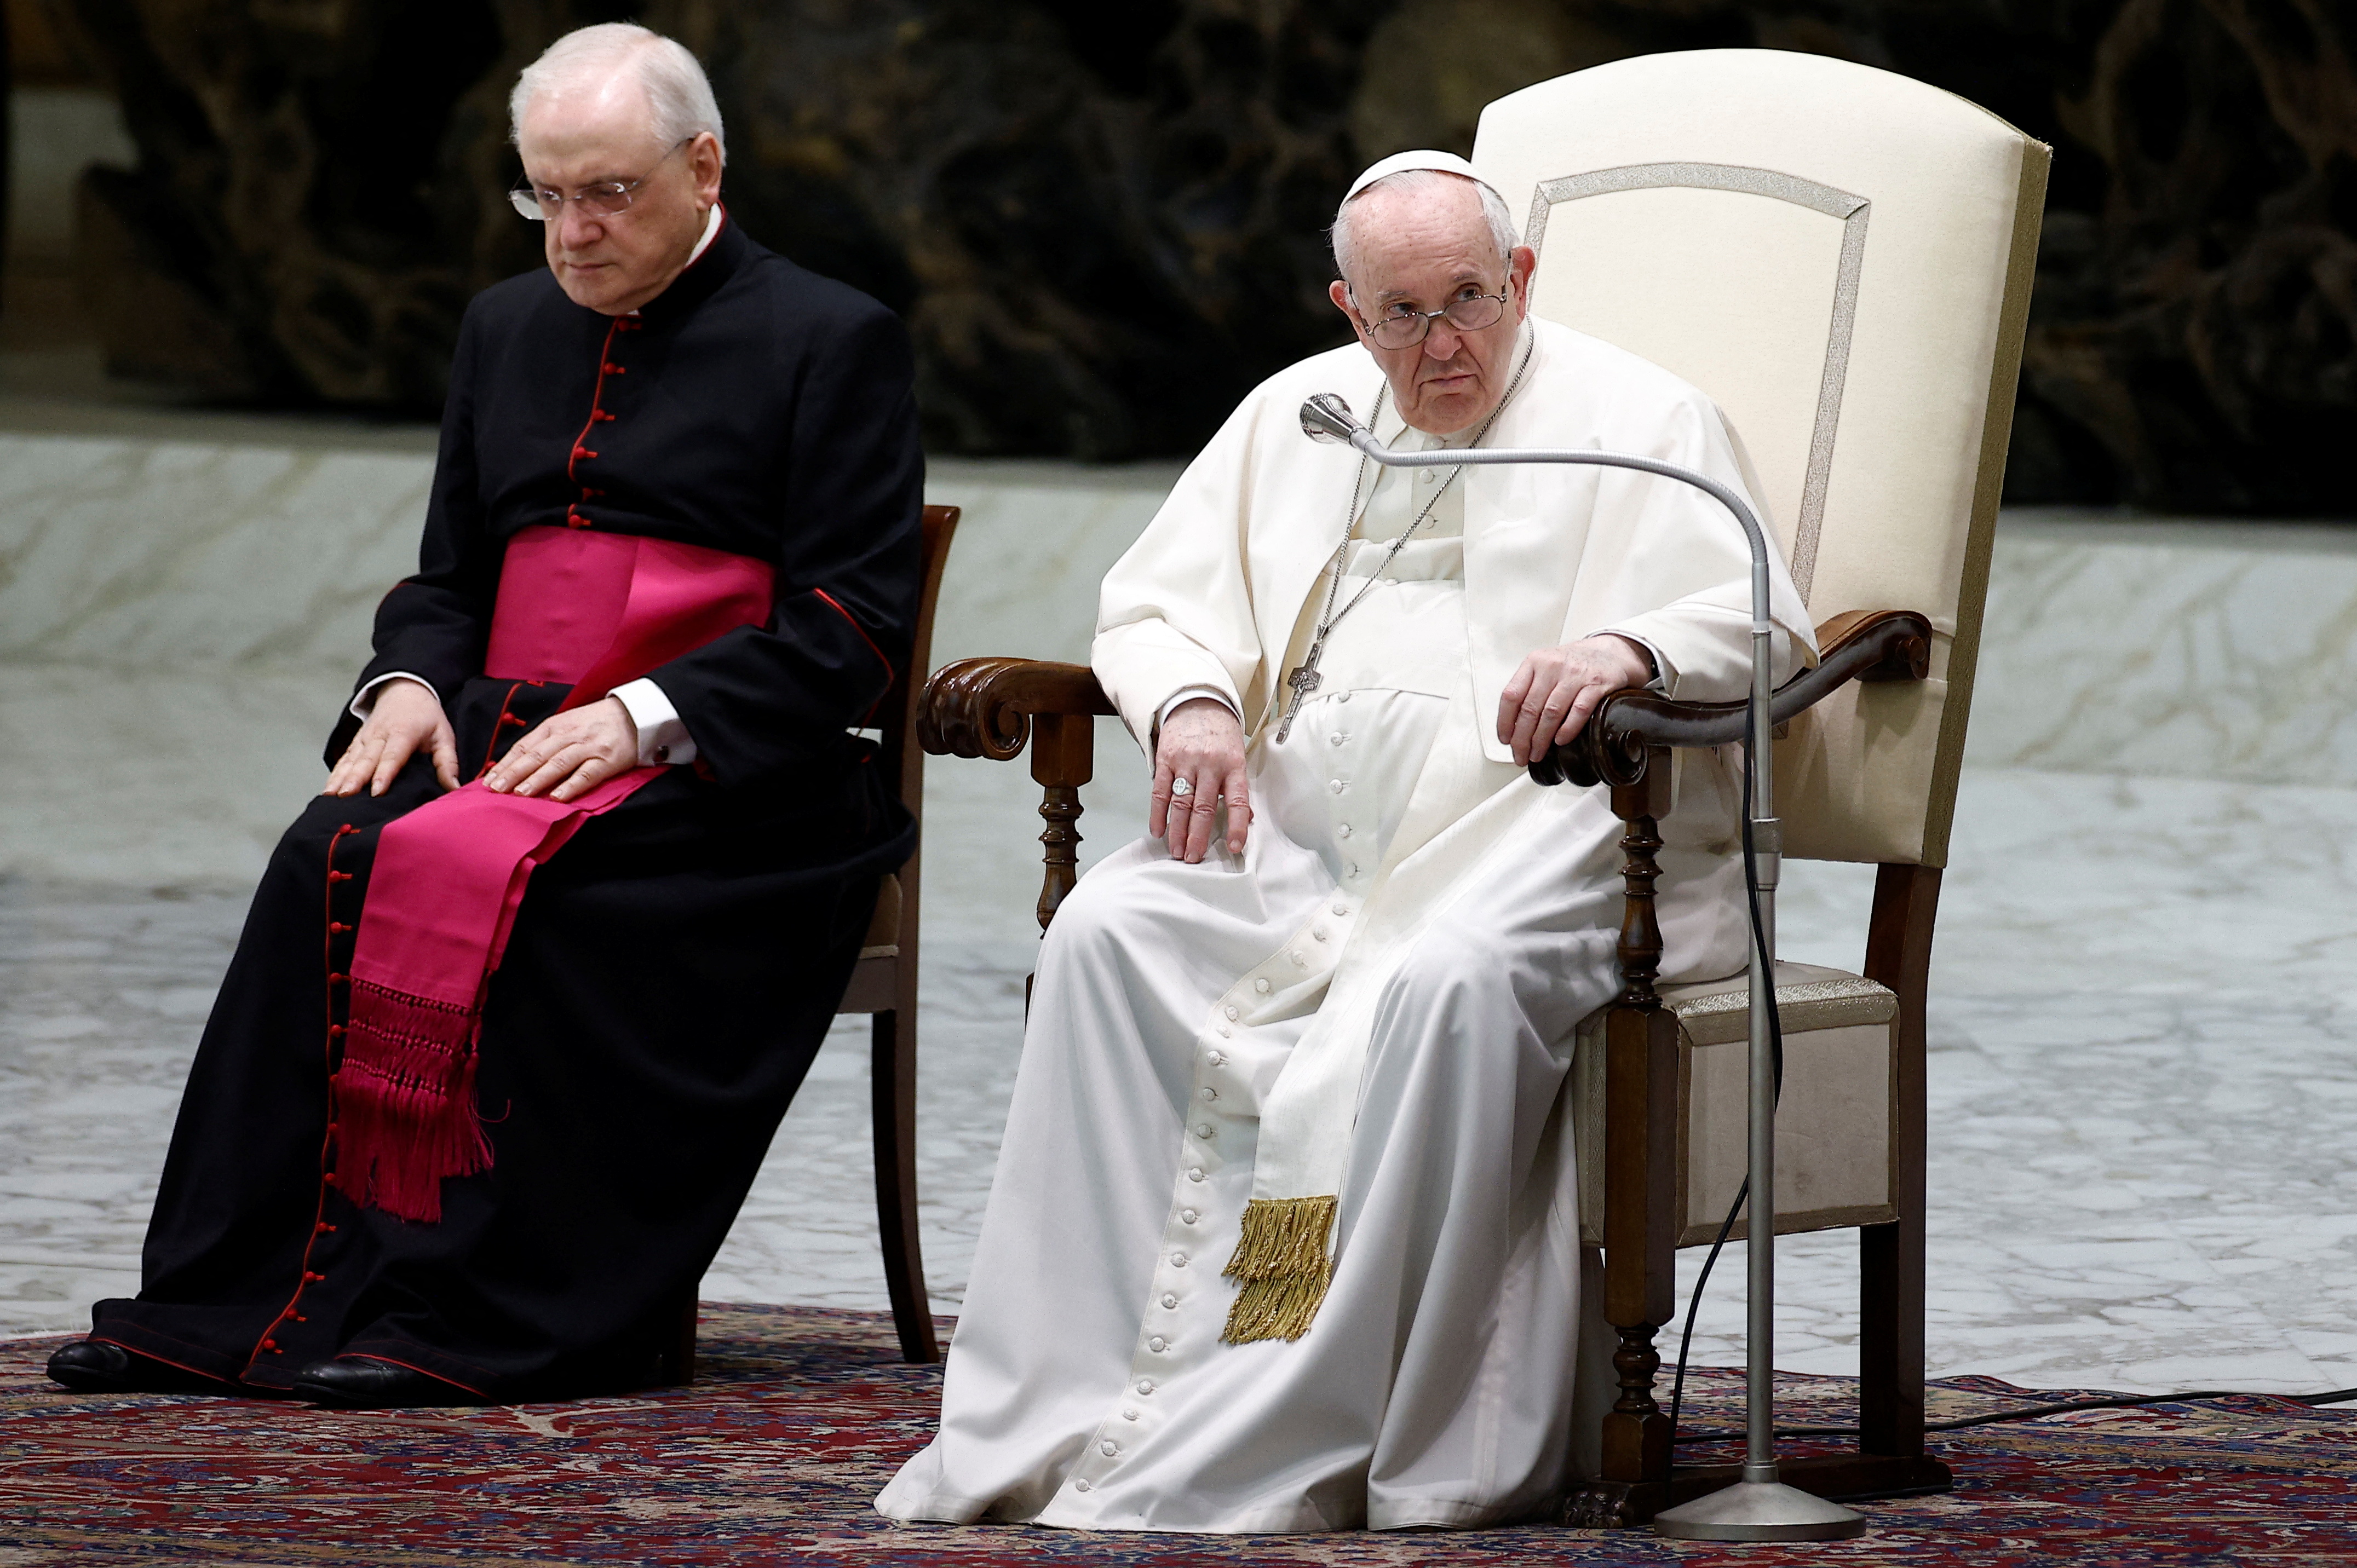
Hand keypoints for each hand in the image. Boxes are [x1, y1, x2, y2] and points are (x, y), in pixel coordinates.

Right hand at [325, 679, 458, 796]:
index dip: (384, 773)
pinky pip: (345, 759)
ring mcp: (365, 737)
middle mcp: (380, 735)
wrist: (405, 690)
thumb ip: (448, 763)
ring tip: (329, 796)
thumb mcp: (444, 735)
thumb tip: (454, 788)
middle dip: (355, 778)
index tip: (376, 791)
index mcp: (403, 732)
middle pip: (366, 759)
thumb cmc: (427, 716)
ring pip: (351, 759)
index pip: (393, 756)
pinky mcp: (357, 741)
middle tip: (345, 796)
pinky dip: (336, 773)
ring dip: (340, 777)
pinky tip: (327, 789)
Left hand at [483, 697, 639, 801]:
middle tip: (495, 790)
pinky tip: (557, 797)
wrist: (635, 714)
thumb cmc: (595, 723)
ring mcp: (588, 747)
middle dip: (514, 773)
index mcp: (554, 726)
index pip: (524, 746)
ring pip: (557, 763)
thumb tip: (516, 764)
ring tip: (519, 794)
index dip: (506, 764)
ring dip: (537, 779)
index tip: (488, 780)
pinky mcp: (607, 760)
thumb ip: (544, 742)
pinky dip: (571, 786)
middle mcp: (568, 735)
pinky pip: (586, 774)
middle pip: (536, 755)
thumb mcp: (567, 724)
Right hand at [1152, 697, 1249, 862]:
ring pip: (1180, 802)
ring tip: (1176, 851)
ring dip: (1177, 830)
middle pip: (1203, 806)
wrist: (1198, 701)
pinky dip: (1158, 812)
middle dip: (1197, 836)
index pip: (1237, 800)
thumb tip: (1245, 818)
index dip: (1236, 826)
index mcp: (1233, 765)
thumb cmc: (1220, 733)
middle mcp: (1210, 764)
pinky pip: (1159, 790)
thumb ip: (1237, 786)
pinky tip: (1158, 830)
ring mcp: (1186, 761)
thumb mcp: (1237, 755)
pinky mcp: (1165, 759)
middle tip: (1193, 858)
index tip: (1235, 846)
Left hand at [1497, 634, 1654, 766]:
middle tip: (1521, 755)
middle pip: (1530, 709)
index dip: (1505, 722)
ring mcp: (1575, 675)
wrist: (1612, 652)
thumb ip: (1530, 689)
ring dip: (1541, 739)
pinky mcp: (1596, 684)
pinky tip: (1560, 741)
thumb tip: (1513, 726)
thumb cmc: (1576, 664)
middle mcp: (1552, 666)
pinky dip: (1568, 729)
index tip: (1505, 739)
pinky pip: (1578, 711)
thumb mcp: (1546, 667)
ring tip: (1537, 754)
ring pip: (1551, 713)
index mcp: (1534, 662)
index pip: (1511, 695)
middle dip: (1522, 739)